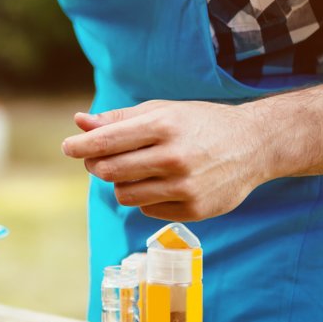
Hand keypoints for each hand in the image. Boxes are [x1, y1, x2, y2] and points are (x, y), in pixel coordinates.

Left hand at [61, 100, 272, 220]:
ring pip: (125, 195)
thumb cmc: (199, 124)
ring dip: (120, 184)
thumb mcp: (162, 111)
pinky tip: (162, 184)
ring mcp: (185, 187)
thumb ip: (119, 119)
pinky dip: (146, 198)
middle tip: (98, 160)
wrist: (254, 145)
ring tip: (135, 171)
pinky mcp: (194, 210)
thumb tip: (79, 123)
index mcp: (164, 126)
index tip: (68, 147)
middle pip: (110, 171)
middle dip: (96, 166)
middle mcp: (174, 157)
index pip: (107, 141)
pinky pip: (147, 209)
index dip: (81, 146)